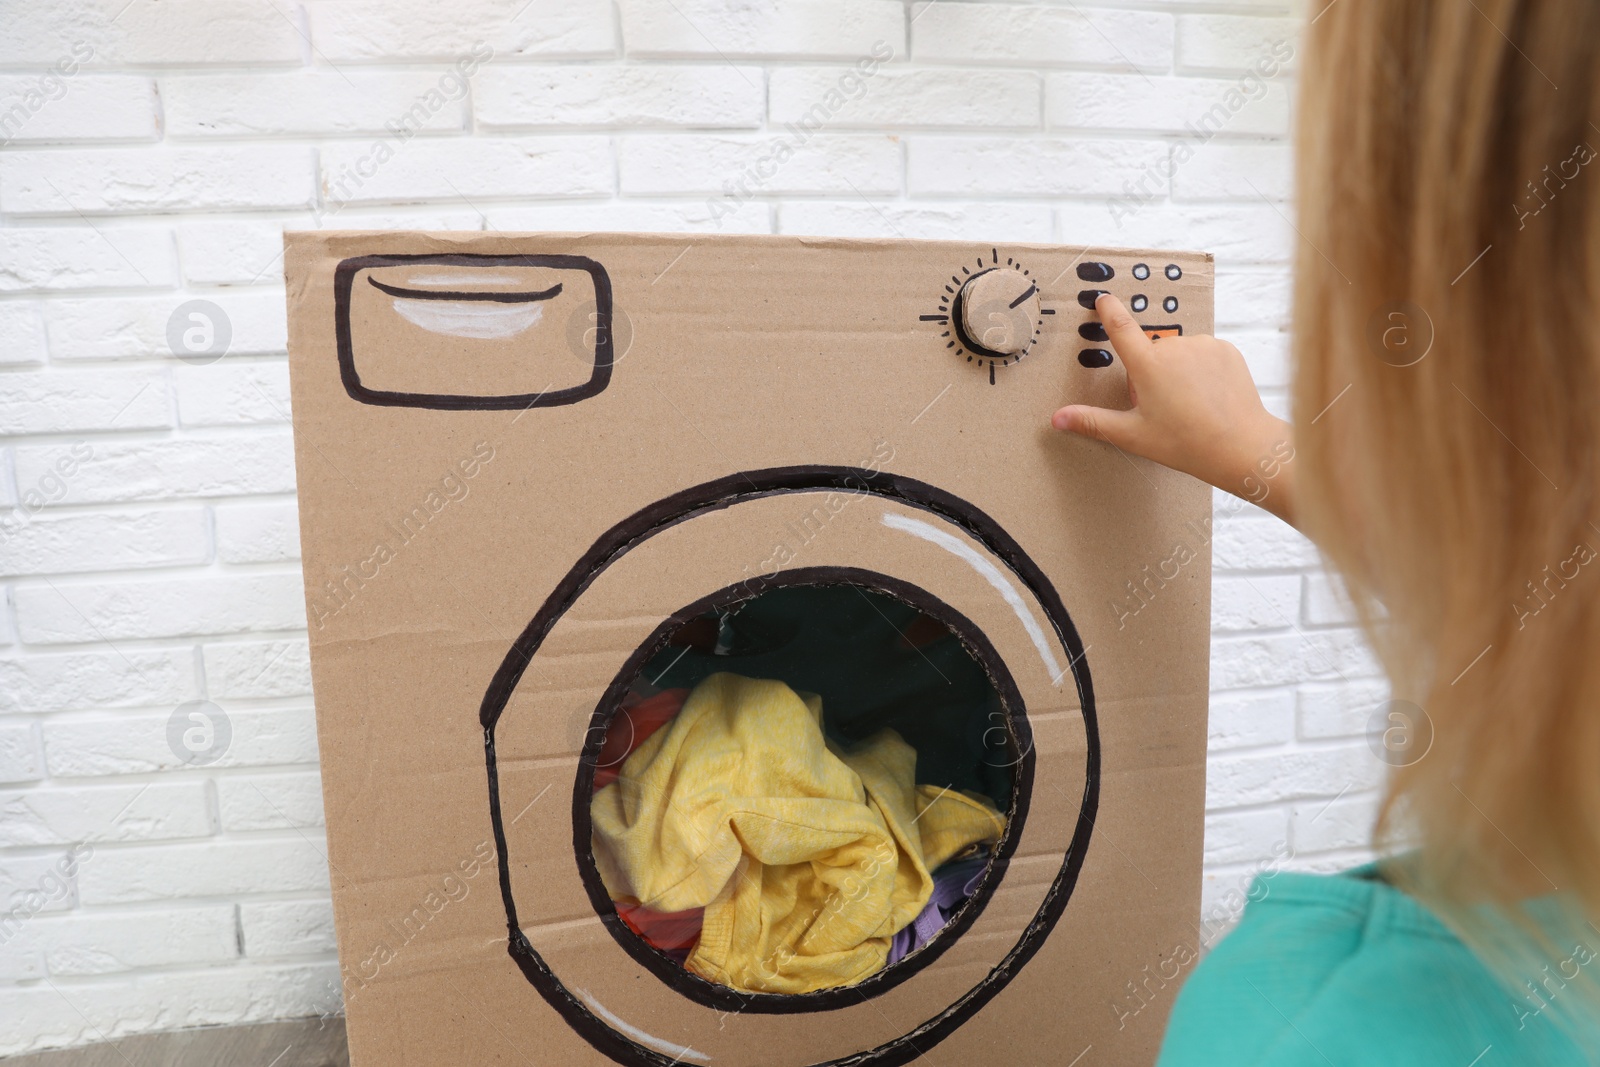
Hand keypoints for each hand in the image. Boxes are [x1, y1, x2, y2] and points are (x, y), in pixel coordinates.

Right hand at [1051, 293, 1296, 525]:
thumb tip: (1057, 418)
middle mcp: (1174, 347)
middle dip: (1151, 373)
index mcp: (1147, 365)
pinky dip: (1202, 370)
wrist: (1240, 446)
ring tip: (1188, 404)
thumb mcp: (1133, 434)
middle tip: (1162, 407)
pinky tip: (1207, 395)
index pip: (1120, 327)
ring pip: (1179, 352)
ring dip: (1178, 370)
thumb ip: (1092, 421)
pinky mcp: (1225, 349)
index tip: (1103, 298)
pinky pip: (1204, 353)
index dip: (1109, 310)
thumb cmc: (1186, 443)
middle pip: (1152, 352)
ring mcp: (1202, 345)